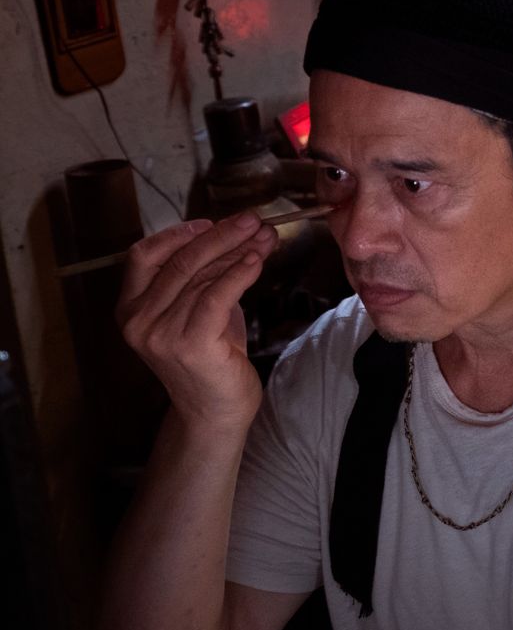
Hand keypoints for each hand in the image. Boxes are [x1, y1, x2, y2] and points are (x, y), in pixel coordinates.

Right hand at [116, 213, 278, 432]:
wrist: (215, 409)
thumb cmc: (210, 354)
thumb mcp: (198, 308)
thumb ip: (204, 276)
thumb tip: (238, 233)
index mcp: (130, 307)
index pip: (144, 256)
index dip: (177, 234)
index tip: (211, 221)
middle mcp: (138, 320)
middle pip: (180, 261)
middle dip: (221, 235)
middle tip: (253, 220)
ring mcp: (160, 334)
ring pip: (202, 277)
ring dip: (238, 251)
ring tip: (266, 237)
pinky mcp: (190, 345)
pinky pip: (216, 297)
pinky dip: (238, 274)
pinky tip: (257, 260)